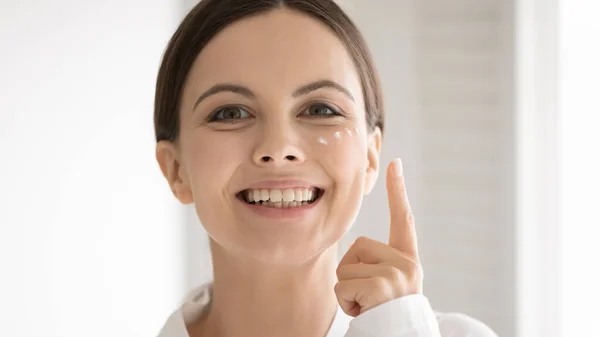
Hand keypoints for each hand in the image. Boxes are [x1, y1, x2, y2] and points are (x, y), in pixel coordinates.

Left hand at [334, 158, 422, 316]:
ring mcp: (396, 275)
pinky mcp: (382, 286)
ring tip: (368, 306)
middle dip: (352, 272)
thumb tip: (356, 250)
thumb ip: (377, 264)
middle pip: (358, 246)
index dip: (398, 191)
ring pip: (346, 268)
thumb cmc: (387, 315)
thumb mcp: (388, 286)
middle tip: (369, 296)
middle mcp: (407, 264)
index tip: (395, 163)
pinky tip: (364, 312)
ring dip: (347, 290)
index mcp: (408, 260)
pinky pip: (342, 285)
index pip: (403, 219)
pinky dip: (345, 303)